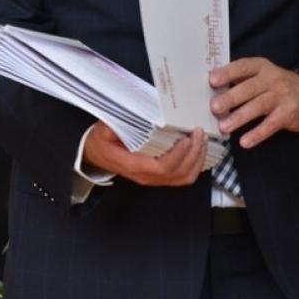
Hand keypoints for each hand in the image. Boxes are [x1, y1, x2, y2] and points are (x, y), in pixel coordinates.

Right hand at [81, 121, 206, 185]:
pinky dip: (195, 164)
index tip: (187, 137)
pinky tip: (198, 150)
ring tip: (202, 140)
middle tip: (199, 133)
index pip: (163, 167)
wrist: (96, 156)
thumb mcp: (101, 131)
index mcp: (133, 166)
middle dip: (194, 154)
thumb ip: (111, 127)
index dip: (179, 155)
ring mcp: (155, 180)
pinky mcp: (160, 178)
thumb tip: (124, 118)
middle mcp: (147, 177)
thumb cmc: (101, 143)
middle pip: (179, 173)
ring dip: (198, 160)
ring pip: (185, 178)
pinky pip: (183, 177)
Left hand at [209, 57, 298, 148]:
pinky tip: (244, 142)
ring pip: (258, 106)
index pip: (243, 67)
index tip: (212, 80)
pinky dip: (257, 134)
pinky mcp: (289, 113)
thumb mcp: (259, 75)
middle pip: (249, 88)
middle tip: (214, 108)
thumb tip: (209, 88)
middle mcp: (272, 79)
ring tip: (224, 127)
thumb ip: (238, 79)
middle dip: (230, 98)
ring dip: (240, 117)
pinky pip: (271, 125)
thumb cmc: (274, 86)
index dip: (228, 73)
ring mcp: (282, 96)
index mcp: (260, 67)